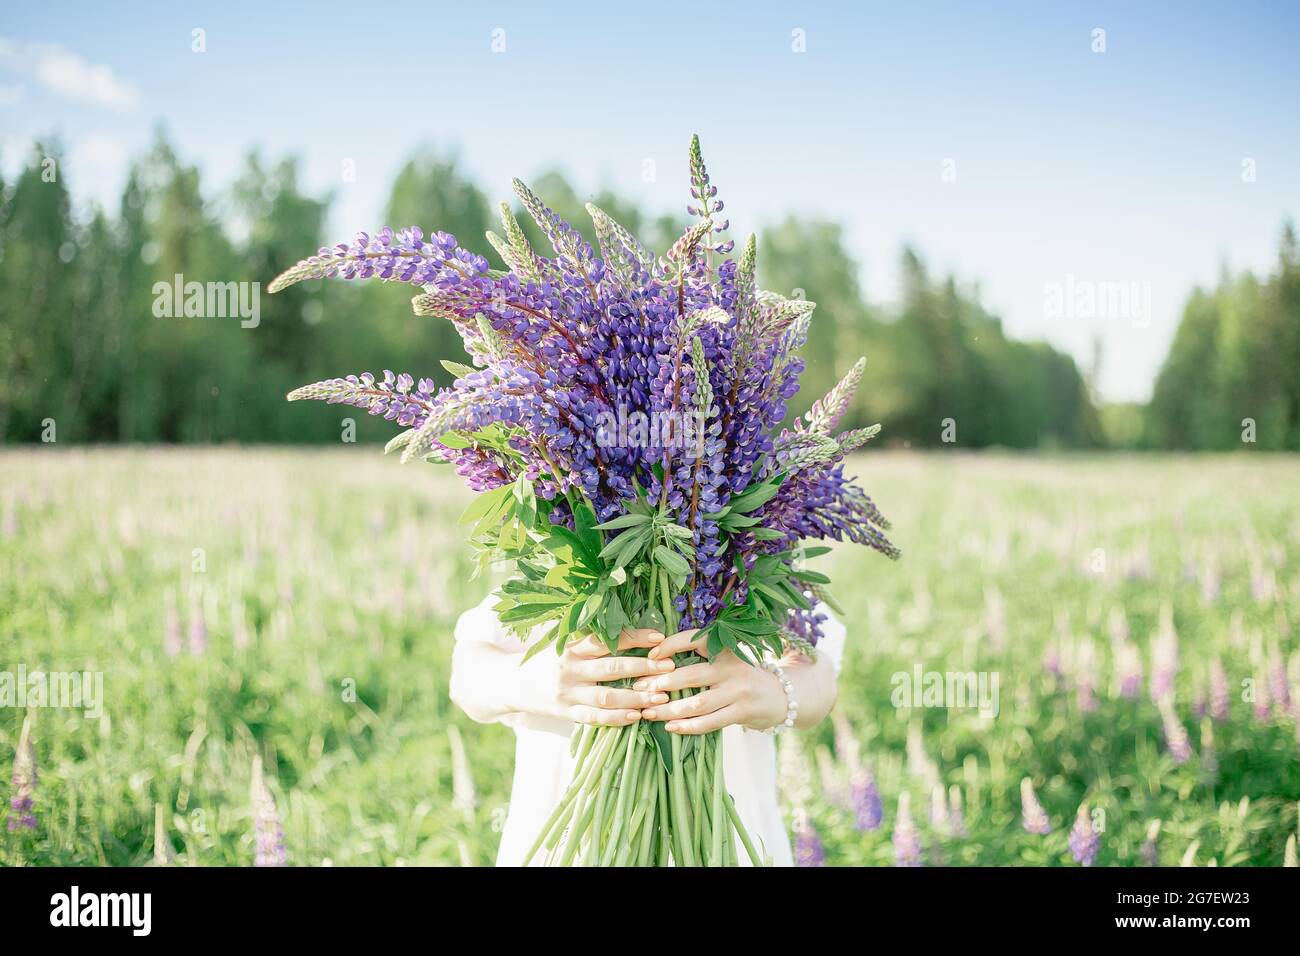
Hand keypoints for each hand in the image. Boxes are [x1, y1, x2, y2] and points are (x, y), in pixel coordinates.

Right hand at [554, 629, 675, 725]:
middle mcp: (569, 669)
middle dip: (643, 667)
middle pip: (610, 668)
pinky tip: (637, 716)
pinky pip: (594, 718)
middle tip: (668, 667)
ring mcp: (568, 694)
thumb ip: (594, 644)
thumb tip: (637, 637)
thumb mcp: (566, 645)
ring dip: (635, 697)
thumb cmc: (549, 661)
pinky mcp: (566, 713)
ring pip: (606, 696)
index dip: (634, 638)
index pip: (606, 640)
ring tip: (661, 696)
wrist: (514, 684)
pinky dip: (617, 718)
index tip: (659, 637)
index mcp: (571, 648)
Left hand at [632, 629, 787, 734]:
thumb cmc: (740, 676)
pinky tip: (670, 727)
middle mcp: (732, 667)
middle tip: (639, 690)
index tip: (650, 655)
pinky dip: (688, 726)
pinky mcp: (742, 712)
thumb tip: (655, 661)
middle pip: (691, 675)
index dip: (670, 645)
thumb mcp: (725, 659)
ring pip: (698, 703)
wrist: (779, 696)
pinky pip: (710, 722)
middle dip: (661, 683)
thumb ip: (699, 658)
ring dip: (670, 709)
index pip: (695, 639)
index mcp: (725, 647)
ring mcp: (739, 691)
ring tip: (648, 713)